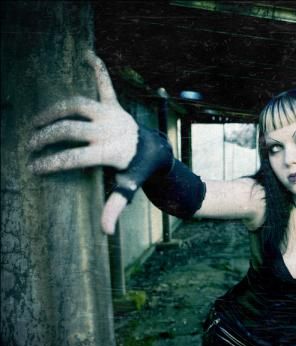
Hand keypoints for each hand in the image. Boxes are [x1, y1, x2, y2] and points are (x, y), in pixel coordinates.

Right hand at [28, 50, 138, 234]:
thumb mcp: (128, 188)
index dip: (51, 163)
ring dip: (53, 111)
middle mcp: (109, 129)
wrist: (158, 151)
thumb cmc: (138, 170)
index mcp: (110, 152)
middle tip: (28, 147)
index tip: (33, 168)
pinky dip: (98, 68)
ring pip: (75, 105)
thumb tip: (106, 233)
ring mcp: (111, 114)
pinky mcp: (114, 104)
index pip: (74, 158)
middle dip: (44, 138)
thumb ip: (116, 207)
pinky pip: (105, 83)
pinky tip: (89, 54)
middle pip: (68, 130)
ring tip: (35, 122)